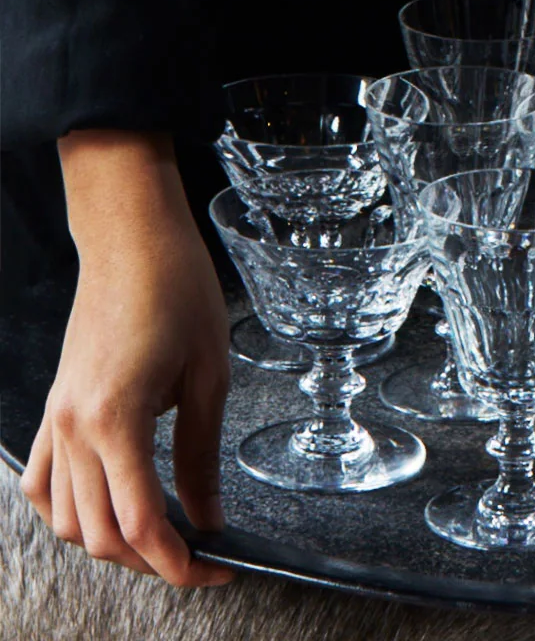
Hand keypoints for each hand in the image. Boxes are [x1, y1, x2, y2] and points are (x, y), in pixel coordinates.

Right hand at [20, 131, 234, 585]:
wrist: (132, 238)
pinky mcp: (55, 407)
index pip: (142, 524)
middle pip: (101, 535)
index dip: (180, 562)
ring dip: (112, 542)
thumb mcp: (209, 374)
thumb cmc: (177, 289)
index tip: (217, 570)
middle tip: (200, 557)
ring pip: (67, 520)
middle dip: (152, 560)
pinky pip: (44, 483)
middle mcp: (74, 429)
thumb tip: (209, 517)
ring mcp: (57, 419)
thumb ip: (202, 455)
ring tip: (164, 535)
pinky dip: (71, 511)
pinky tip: (107, 507)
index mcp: (115, 421)